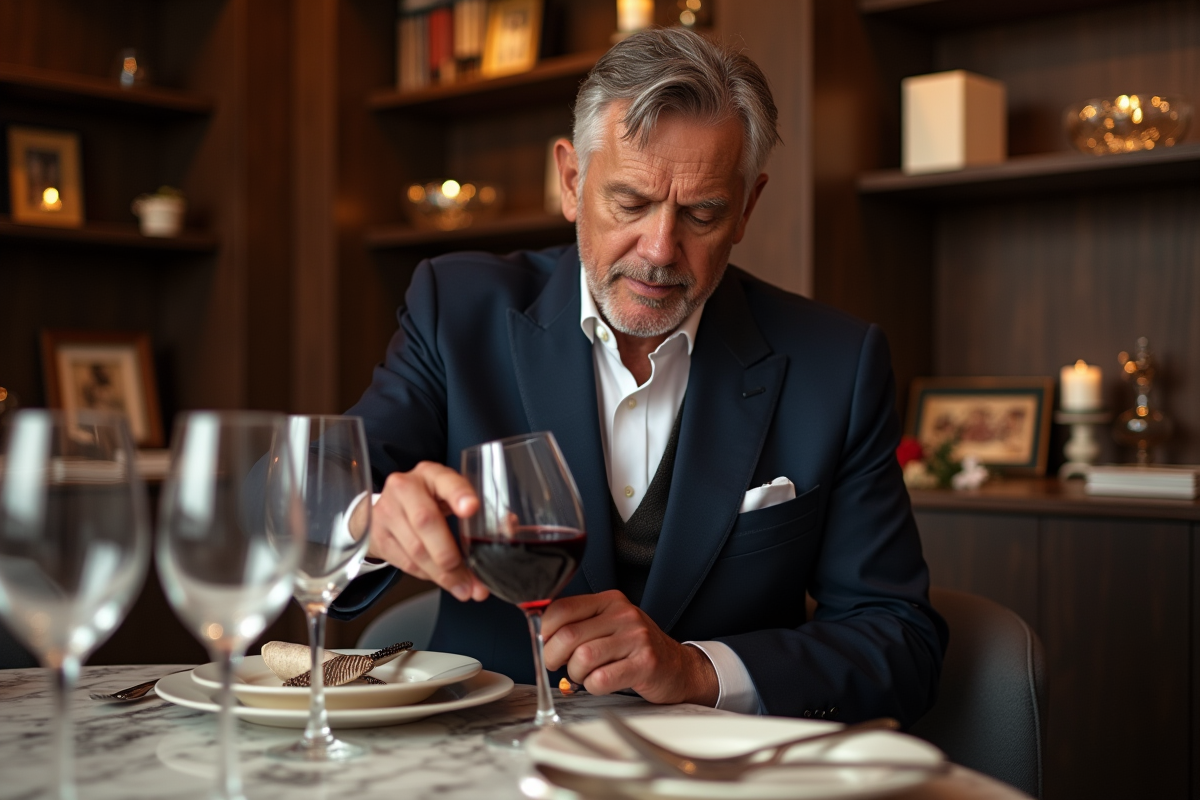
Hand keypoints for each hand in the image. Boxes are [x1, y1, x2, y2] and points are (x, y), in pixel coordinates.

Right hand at [369, 461, 488, 601]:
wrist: (386, 507)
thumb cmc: (428, 500)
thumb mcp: (450, 496)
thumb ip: (476, 510)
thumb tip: (509, 527)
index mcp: (431, 474)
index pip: (445, 480)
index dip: (459, 494)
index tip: (472, 508)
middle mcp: (406, 488)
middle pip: (426, 521)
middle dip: (450, 555)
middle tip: (470, 578)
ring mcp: (387, 512)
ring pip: (415, 549)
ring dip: (442, 575)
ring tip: (464, 589)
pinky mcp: (378, 536)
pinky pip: (406, 563)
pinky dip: (428, 576)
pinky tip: (444, 581)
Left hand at [540, 590, 718, 705]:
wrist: (679, 668)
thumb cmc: (636, 650)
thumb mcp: (609, 626)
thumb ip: (578, 625)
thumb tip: (540, 634)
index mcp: (610, 601)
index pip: (562, 608)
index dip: (544, 631)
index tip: (545, 643)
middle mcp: (624, 614)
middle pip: (568, 636)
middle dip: (554, 657)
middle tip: (559, 666)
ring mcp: (636, 638)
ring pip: (582, 658)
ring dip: (576, 675)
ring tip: (586, 675)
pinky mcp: (645, 664)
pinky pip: (601, 680)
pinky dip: (593, 687)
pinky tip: (601, 683)